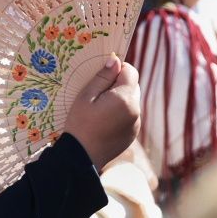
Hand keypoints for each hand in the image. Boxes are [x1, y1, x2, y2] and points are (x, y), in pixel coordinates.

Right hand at [62, 55, 140, 169]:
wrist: (81, 157)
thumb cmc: (80, 124)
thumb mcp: (86, 97)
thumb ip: (103, 77)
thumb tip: (115, 60)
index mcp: (125, 98)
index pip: (131, 71)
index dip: (118, 69)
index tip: (103, 76)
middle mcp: (136, 110)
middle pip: (133, 86)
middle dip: (119, 84)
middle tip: (99, 94)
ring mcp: (136, 124)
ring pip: (132, 101)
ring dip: (121, 99)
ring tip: (101, 110)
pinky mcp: (133, 134)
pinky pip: (131, 116)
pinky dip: (121, 114)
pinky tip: (105, 122)